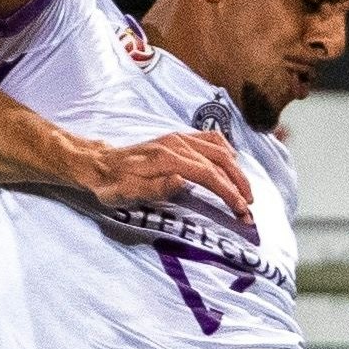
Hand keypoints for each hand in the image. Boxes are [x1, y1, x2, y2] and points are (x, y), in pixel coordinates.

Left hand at [83, 131, 254, 221]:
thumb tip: (182, 181)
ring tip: (245, 191)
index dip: (228, 192)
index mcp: (166, 157)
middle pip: (219, 161)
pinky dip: (226, 150)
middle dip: (238, 184)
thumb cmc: (112, 184)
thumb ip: (155, 187)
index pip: (207, 174)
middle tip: (248, 208)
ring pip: (219, 149)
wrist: (99, 164)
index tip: (241, 211)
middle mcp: (176, 143)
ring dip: (236, 170)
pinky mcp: (178, 138)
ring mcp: (178, 138)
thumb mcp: (126, 193)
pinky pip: (210, 139)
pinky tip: (233, 163)